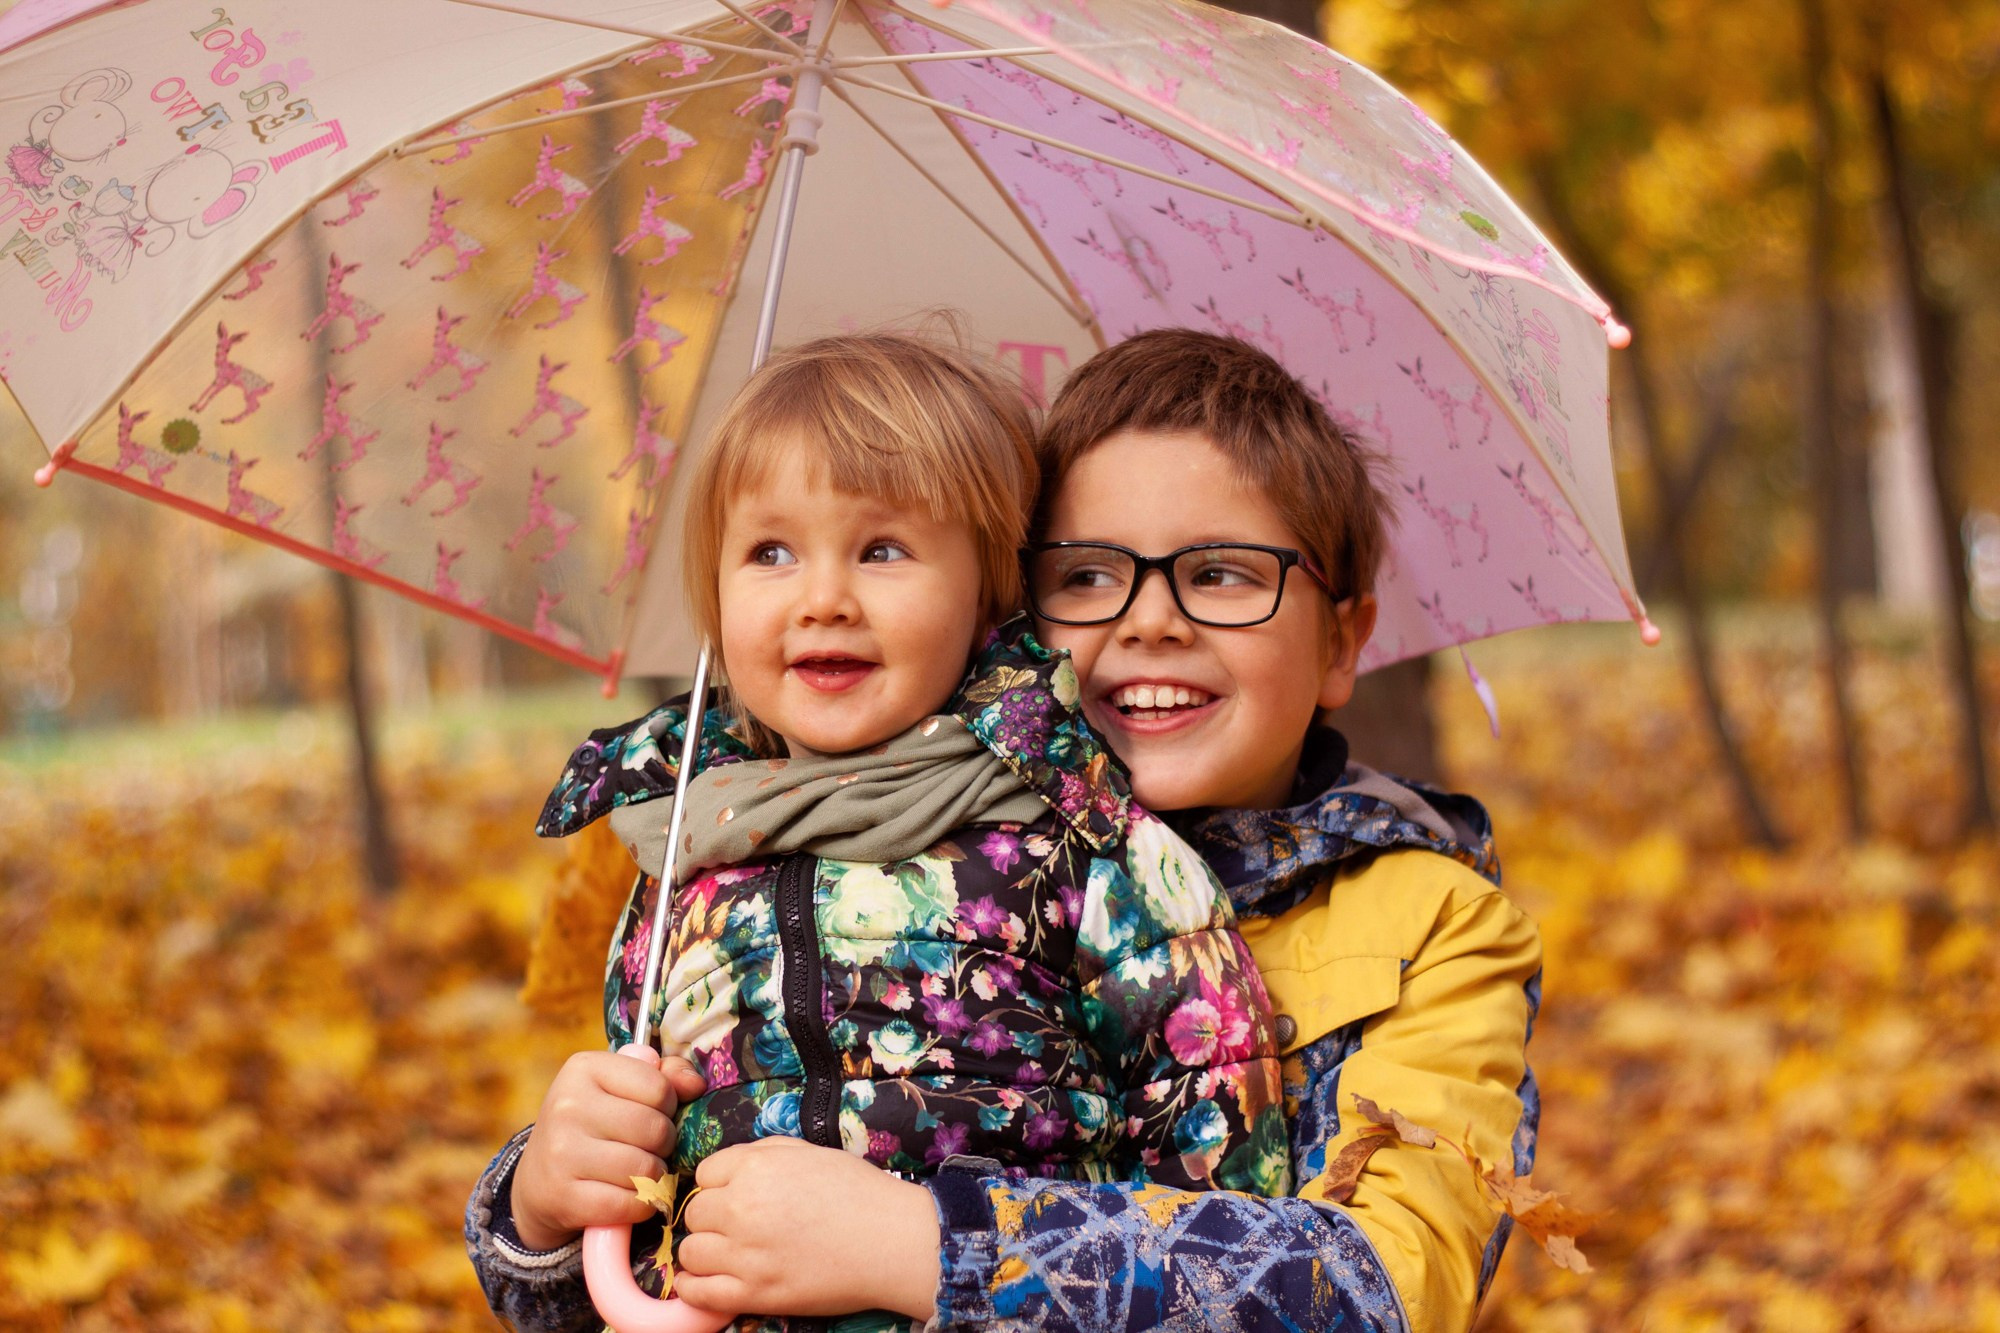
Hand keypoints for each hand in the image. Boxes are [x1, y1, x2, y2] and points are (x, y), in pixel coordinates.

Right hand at [510, 1049, 706, 1252]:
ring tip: (639, 1172)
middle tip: (648, 1148)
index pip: (659, 1087)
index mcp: (584, 1068)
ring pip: (646, 1170)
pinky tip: (628, 1197)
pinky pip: (630, 1204)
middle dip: (664, 1144)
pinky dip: (640, 1206)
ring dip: (654, 1177)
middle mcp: (567, 1106)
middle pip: (655, 1130)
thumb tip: (696, 1085)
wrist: (537, 1180)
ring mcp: (561, 1152)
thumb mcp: (619, 1088)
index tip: (650, 1113)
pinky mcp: (564, 1196)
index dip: (667, 1105)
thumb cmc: (593, 1125)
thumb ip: (663, 1077)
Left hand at [676, 1138, 941, 1319]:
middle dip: (712, 1218)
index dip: (720, 1185)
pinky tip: (704, 1282)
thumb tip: (729, 1168)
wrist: (891, 1241)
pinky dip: (692, 1287)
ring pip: (690, 1252)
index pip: (704, 1175)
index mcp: (755, 1167)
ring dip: (703, 1251)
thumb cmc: (858, 1192)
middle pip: (694, 1213)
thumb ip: (763, 1153)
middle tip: (737, 1226)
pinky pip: (697, 1292)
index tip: (735, 1196)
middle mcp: (741, 1207)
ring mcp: (745, 1254)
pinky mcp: (754, 1293)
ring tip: (726, 1255)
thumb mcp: (809, 1152)